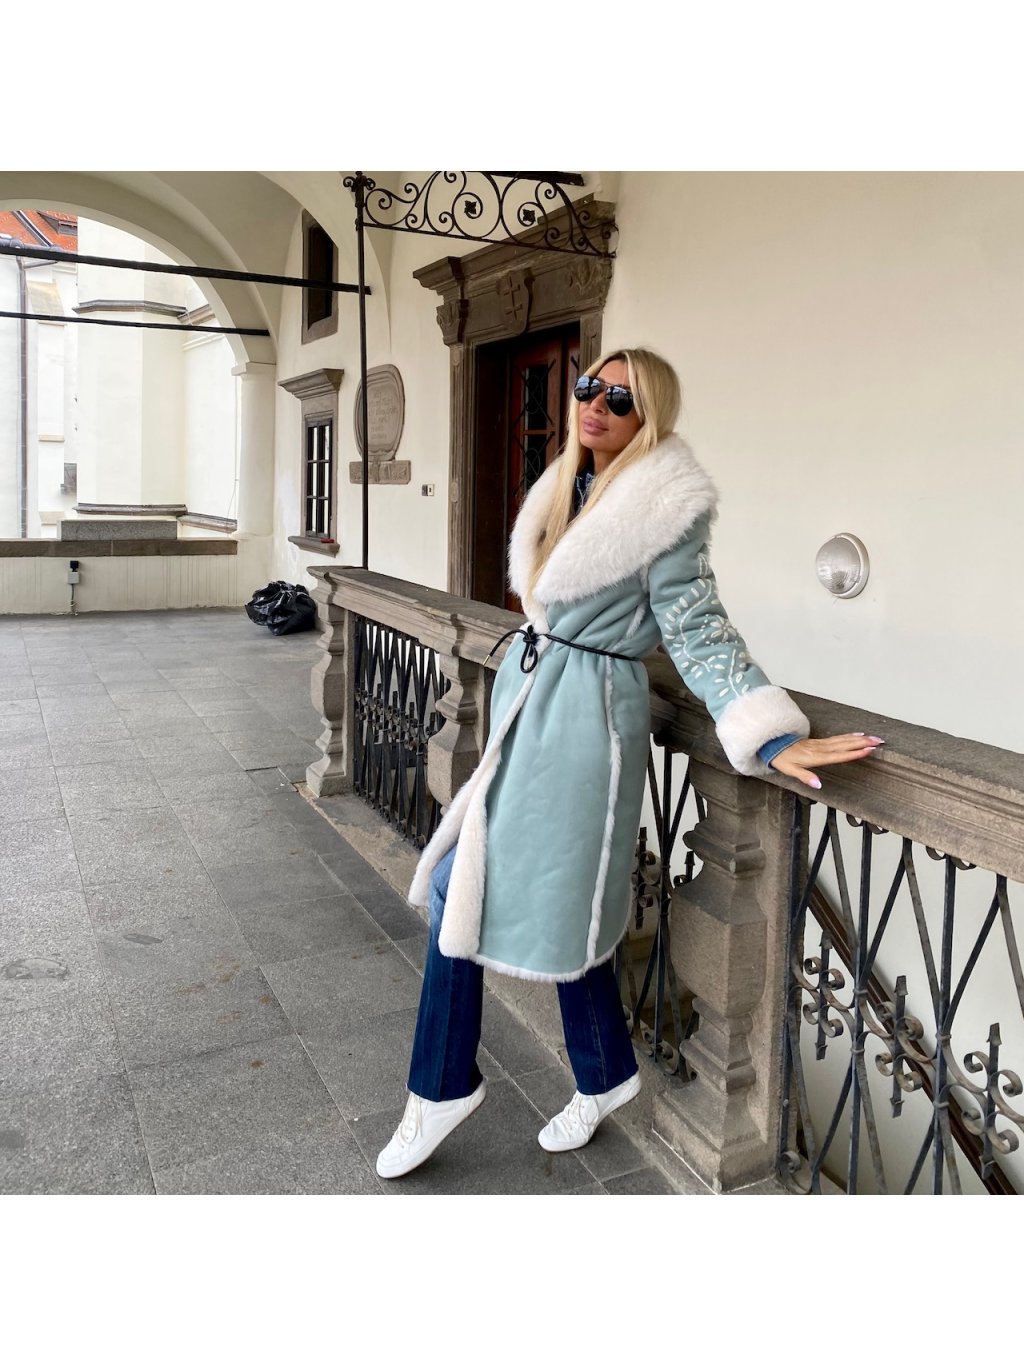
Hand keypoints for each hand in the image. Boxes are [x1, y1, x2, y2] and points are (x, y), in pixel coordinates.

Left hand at [769, 734, 883, 789]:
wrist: (774, 745)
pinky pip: (838, 738)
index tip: (868, 750)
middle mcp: (821, 749)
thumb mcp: (790, 771)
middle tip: (879, 741)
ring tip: (874, 738)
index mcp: (816, 757)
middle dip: (863, 743)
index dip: (854, 753)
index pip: (839, 755)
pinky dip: (849, 736)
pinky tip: (858, 735)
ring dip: (860, 739)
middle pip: (845, 745)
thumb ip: (805, 777)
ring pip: (844, 740)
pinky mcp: (820, 742)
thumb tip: (818, 785)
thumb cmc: (782, 759)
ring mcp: (821, 744)